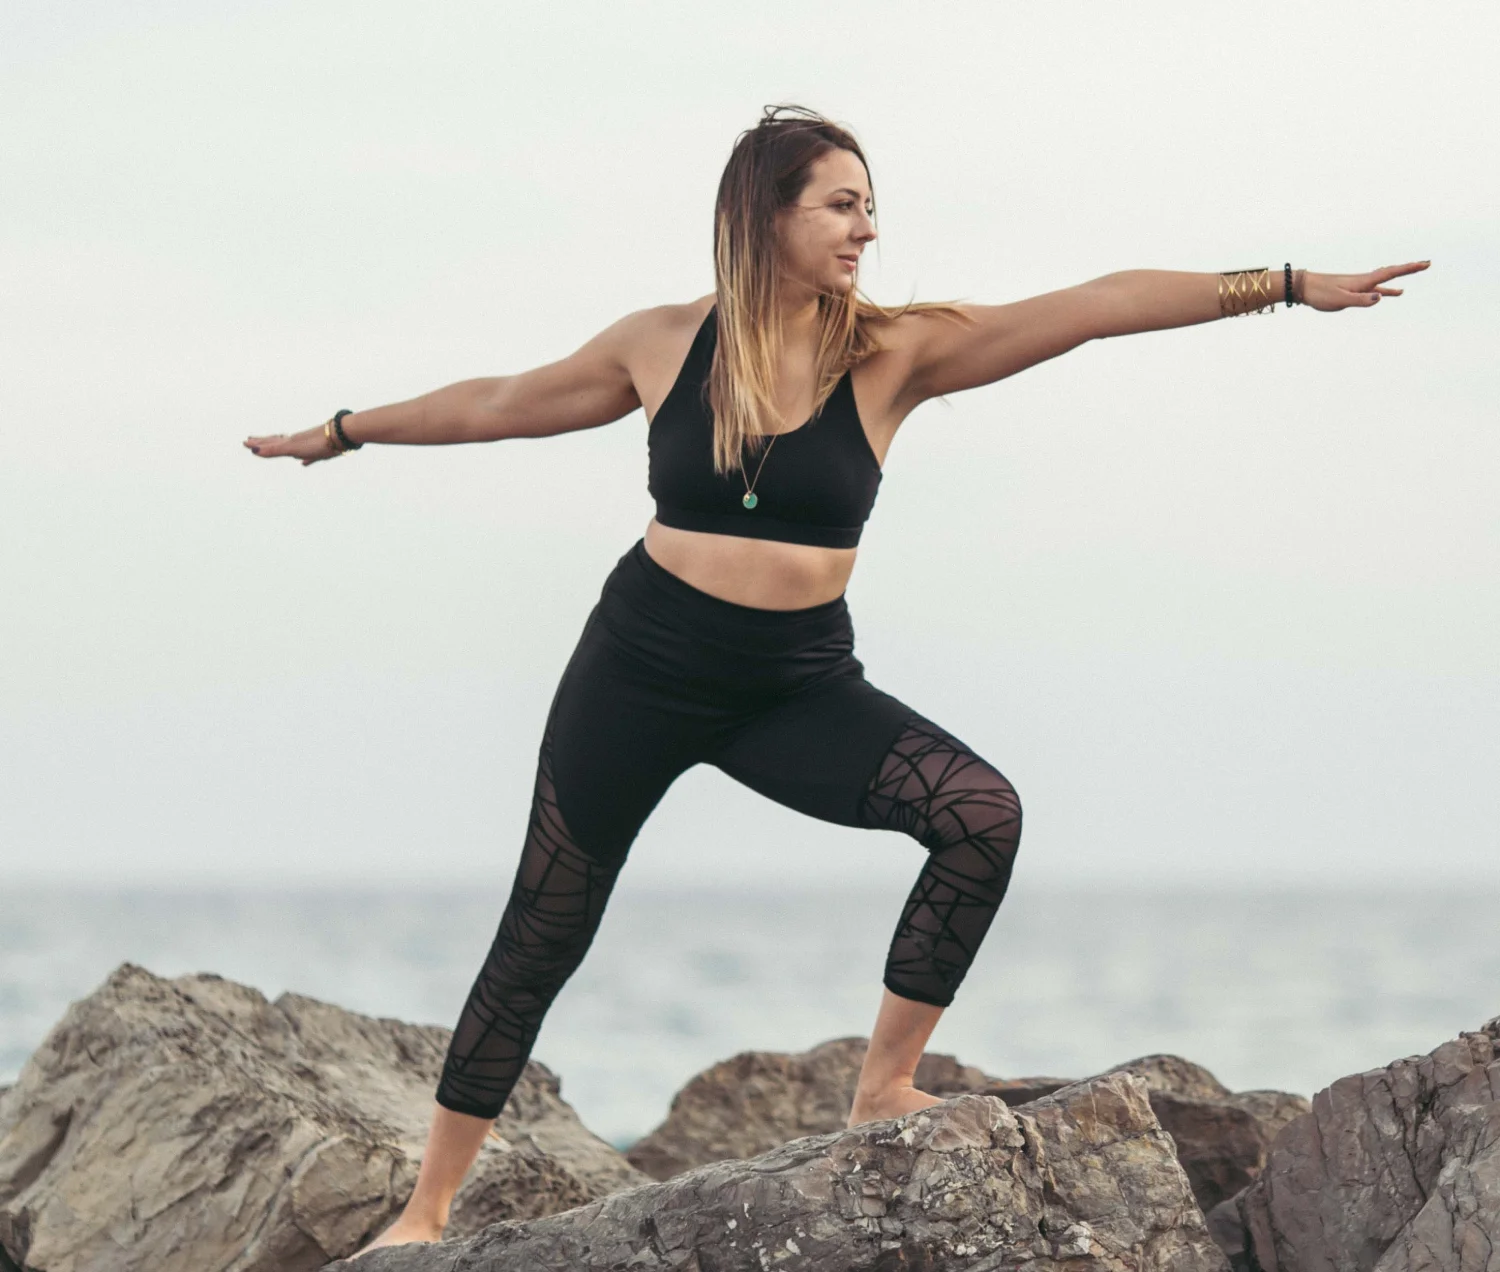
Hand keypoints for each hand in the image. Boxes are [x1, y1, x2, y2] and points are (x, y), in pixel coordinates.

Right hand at [243, 424, 340, 465]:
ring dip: (280, 448)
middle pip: (277, 441)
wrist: (343, 435)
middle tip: (252, 440)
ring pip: (291, 447)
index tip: (246, 442)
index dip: (257, 443)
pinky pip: (309, 456)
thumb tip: (254, 450)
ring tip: (275, 448)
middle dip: (264, 442)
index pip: (269, 442)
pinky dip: (303, 459)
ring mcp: (309, 445)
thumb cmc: (318, 443)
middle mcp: (297, 441)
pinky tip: (304, 462)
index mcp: (290, 442)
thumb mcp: (293, 448)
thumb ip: (275, 450)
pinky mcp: (322, 450)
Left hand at [1300, 260, 1429, 311]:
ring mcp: (1360, 285)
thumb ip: (1360, 300)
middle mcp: (1364, 280)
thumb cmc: (1320, 294)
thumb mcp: (1340, 300)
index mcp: (1364, 281)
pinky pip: (1375, 289)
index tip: (1425, 263)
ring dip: (1401, 277)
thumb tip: (1380, 297)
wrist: (1303, 287)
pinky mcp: (1353, 290)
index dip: (1409, 269)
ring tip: (1414, 273)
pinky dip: (1386, 289)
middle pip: (1392, 273)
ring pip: (1385, 280)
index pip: (1391, 273)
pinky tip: (1392, 293)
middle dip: (1409, 269)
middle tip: (1427, 264)